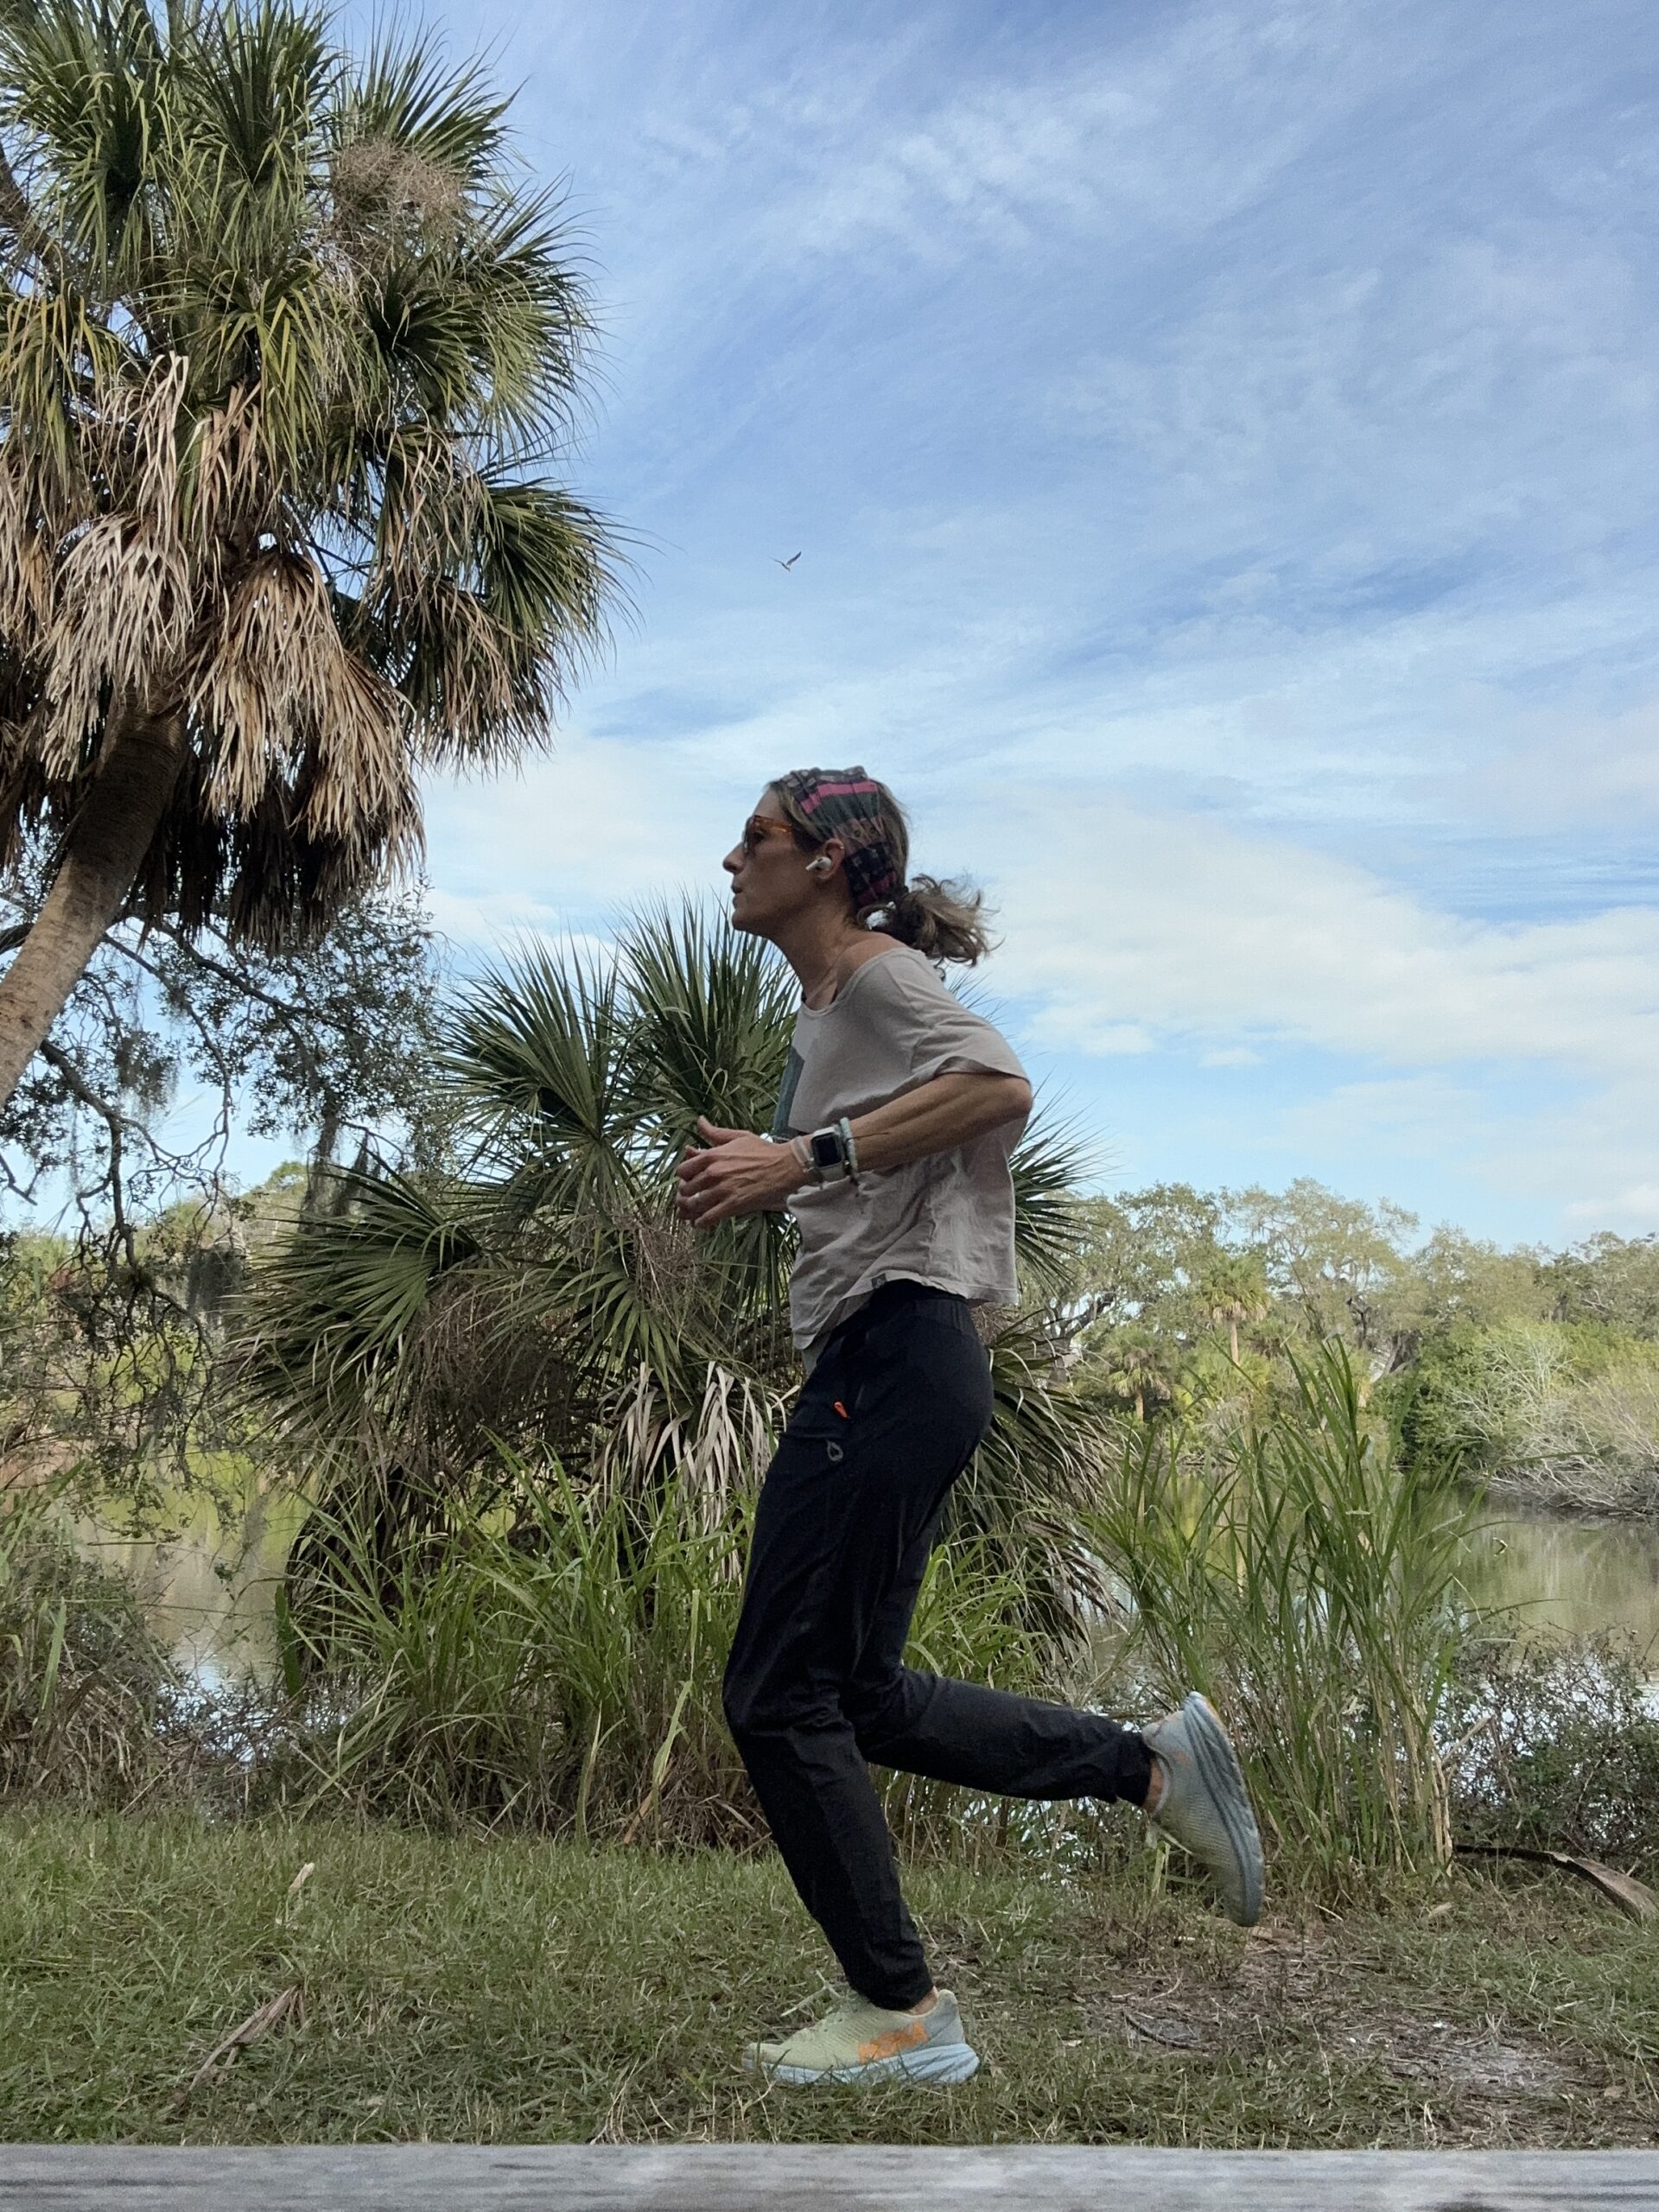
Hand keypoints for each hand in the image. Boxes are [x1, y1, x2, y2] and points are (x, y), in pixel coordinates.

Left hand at [676, 1116, 799, 1228]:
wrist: (785, 1165)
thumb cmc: (763, 1150)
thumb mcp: (737, 1136)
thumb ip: (715, 1132)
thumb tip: (699, 1121)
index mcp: (712, 1156)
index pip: (682, 1170)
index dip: (684, 1177)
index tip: (691, 1180)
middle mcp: (713, 1173)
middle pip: (686, 1189)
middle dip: (687, 1194)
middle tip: (692, 1198)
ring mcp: (722, 1190)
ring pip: (695, 1205)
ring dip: (692, 1210)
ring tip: (694, 1213)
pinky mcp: (733, 1205)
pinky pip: (708, 1218)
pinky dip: (701, 1222)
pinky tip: (701, 1222)